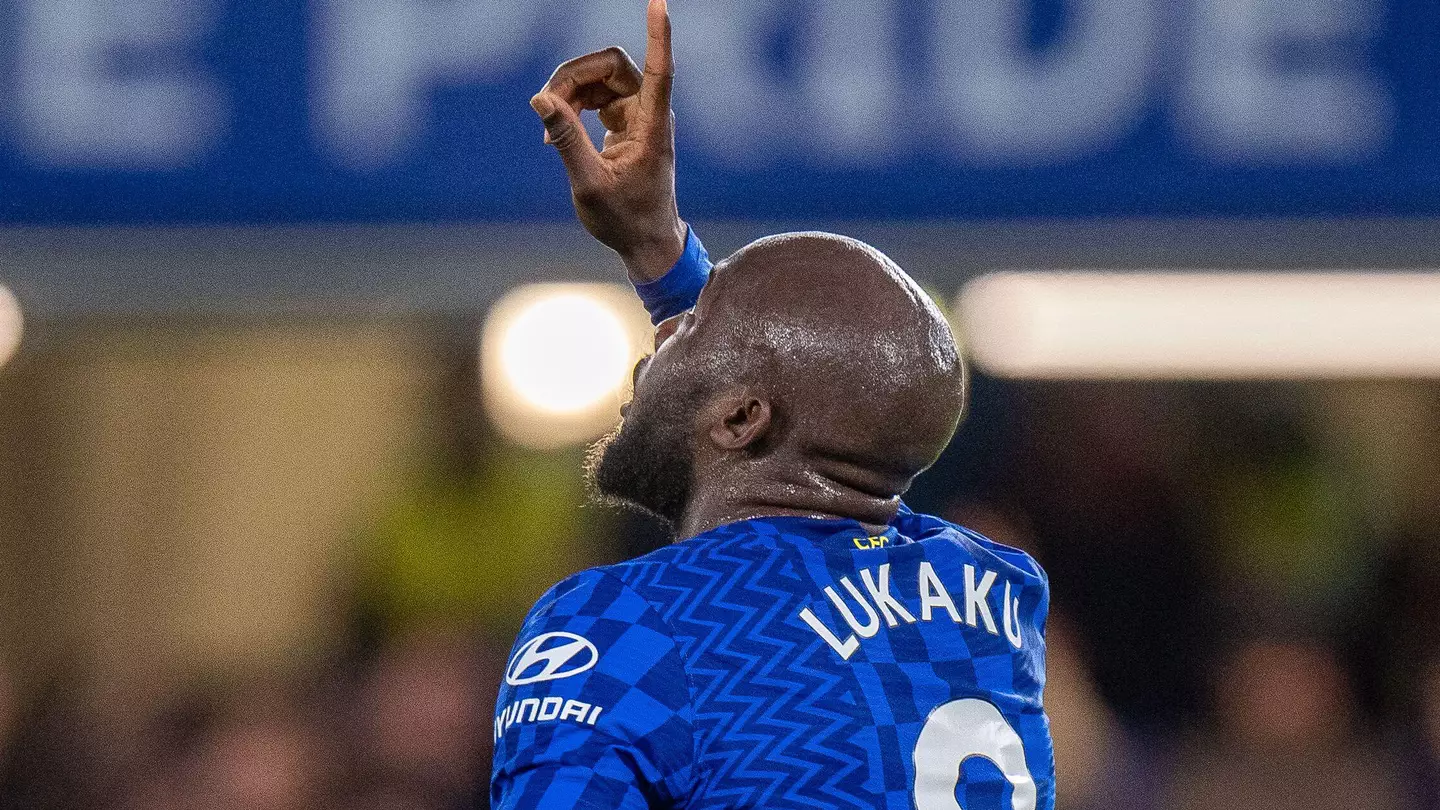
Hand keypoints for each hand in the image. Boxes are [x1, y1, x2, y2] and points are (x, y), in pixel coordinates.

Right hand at [530, 0, 684, 282]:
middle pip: (610, 65)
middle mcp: (649, 113)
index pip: (660, 69)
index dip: (658, 34)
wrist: (645, 241)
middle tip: (544, 110)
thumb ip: (567, 140)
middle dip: (571, 78)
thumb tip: (541, 99)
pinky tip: (555, 135)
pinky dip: (571, 106)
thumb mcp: (589, 185)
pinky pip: (595, 94)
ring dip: (567, 93)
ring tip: (548, 130)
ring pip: (598, 77)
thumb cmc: (625, 219)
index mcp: (653, 126)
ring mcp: (638, 115)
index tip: (659, 1)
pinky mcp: (626, 121)